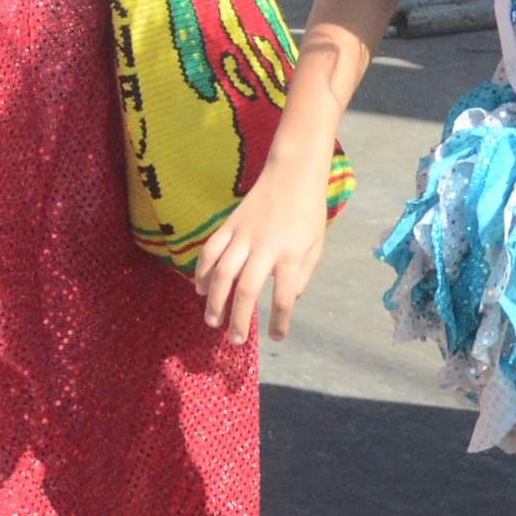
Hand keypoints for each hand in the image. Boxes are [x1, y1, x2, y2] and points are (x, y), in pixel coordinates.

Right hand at [191, 160, 334, 342]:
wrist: (292, 175)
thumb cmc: (308, 213)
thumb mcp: (316, 246)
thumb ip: (303, 275)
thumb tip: (289, 301)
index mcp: (291, 254)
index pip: (284, 296)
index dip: (280, 321)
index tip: (276, 337)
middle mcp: (265, 247)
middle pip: (247, 289)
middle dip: (239, 319)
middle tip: (235, 340)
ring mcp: (244, 235)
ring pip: (222, 272)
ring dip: (215, 300)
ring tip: (212, 321)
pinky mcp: (230, 224)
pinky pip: (211, 250)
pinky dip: (202, 270)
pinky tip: (199, 288)